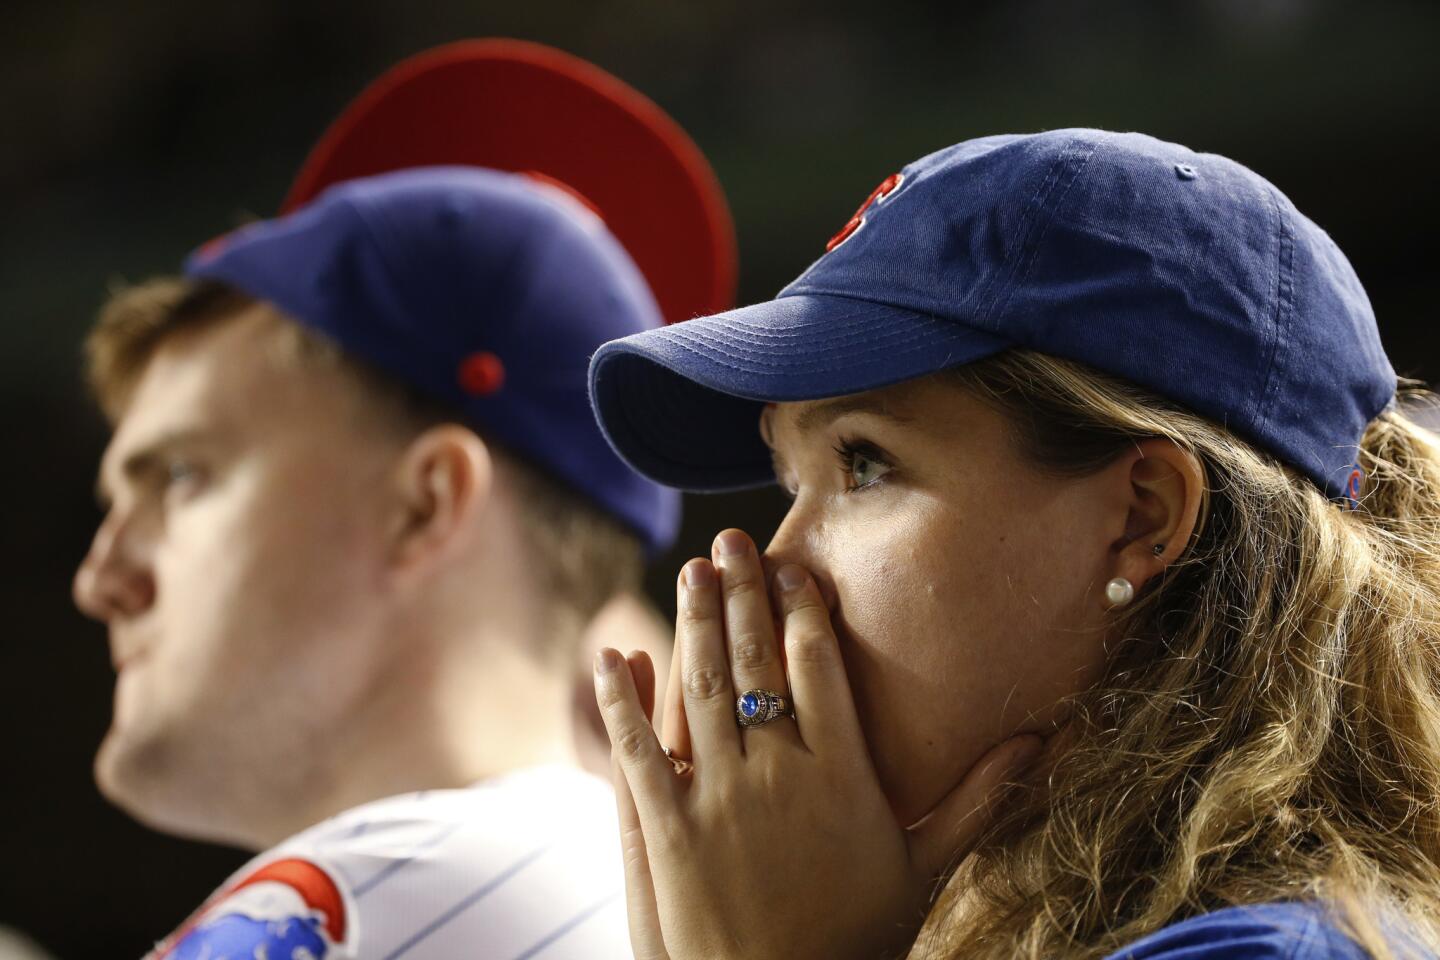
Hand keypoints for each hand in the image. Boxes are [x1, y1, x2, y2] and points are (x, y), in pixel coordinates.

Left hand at [594, 529, 1042, 959]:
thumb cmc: (860, 940)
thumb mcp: (924, 867)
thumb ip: (975, 797)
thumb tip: (1039, 740)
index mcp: (841, 773)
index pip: (819, 666)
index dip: (800, 609)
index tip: (792, 566)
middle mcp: (778, 772)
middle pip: (756, 661)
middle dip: (743, 593)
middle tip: (731, 540)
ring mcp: (716, 798)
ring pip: (699, 687)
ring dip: (692, 622)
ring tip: (690, 572)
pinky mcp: (666, 830)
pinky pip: (636, 749)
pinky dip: (622, 699)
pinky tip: (614, 655)